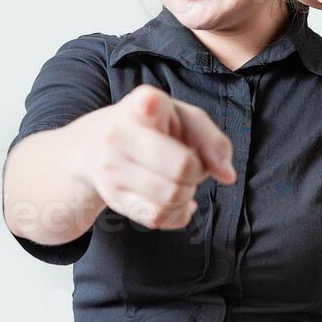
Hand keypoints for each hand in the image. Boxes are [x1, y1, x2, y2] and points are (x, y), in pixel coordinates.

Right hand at [81, 84, 235, 229]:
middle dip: (197, 172)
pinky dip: (176, 213)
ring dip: (187, 194)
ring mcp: (111, 168)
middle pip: (181, 167)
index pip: (146, 104)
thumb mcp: (183, 119)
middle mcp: (119, 134)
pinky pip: (158, 218)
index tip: (150, 105)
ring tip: (180, 181)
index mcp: (141, 105)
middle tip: (190, 165)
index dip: (151, 106)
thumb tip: (227, 177)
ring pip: (171, 197)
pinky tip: (174, 200)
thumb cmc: (152, 128)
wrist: (93, 147)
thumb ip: (212, 140)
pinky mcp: (112, 197)